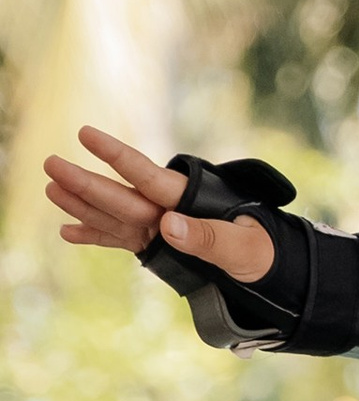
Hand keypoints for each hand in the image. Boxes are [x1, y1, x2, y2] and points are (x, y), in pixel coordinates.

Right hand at [44, 125, 276, 283]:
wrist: (266, 266)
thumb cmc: (262, 251)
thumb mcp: (245, 248)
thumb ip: (210, 238)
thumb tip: (168, 227)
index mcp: (190, 200)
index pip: (148, 175)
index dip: (118, 156)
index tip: (87, 134)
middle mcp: (168, 210)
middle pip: (123, 196)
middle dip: (86, 182)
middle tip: (50, 165)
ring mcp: (159, 227)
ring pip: (115, 214)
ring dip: (83, 205)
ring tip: (51, 190)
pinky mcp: (156, 245)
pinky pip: (121, 239)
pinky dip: (96, 236)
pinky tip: (68, 232)